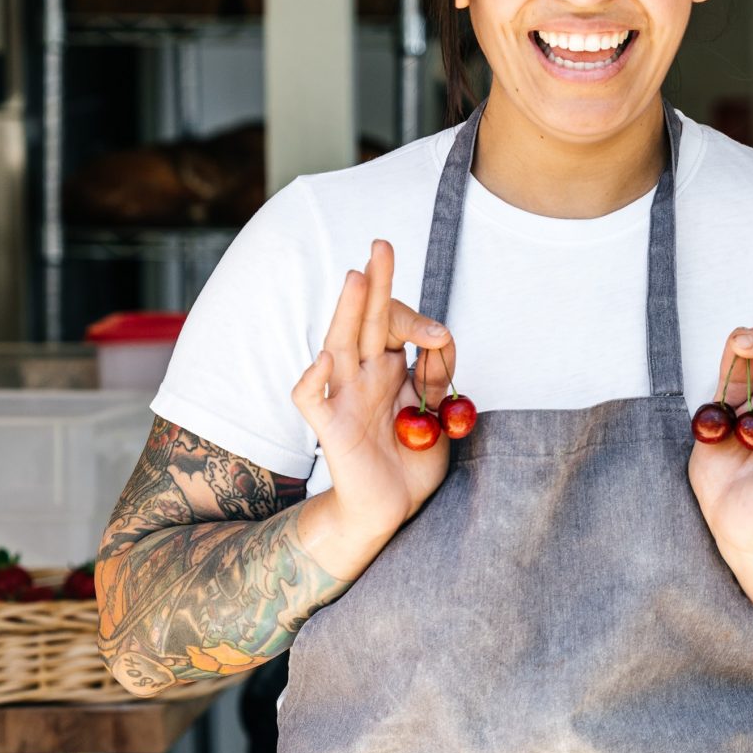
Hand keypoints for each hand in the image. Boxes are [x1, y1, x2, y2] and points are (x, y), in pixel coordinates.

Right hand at [288, 239, 457, 550]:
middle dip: (375, 284)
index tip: (441, 340)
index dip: (419, 325)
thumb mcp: (438, 413)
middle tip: (382, 244)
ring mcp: (343, 396)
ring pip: (337, 344)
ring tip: (356, 277)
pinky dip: (313, 377)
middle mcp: (363, 375)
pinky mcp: (328, 426)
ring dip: (346, 312)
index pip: (396, 327)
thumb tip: (440, 338)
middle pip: (365, 321)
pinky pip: (310, 397)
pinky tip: (326, 359)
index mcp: (389, 368)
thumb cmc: (411, 459)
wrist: (390, 508)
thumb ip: (438, 376)